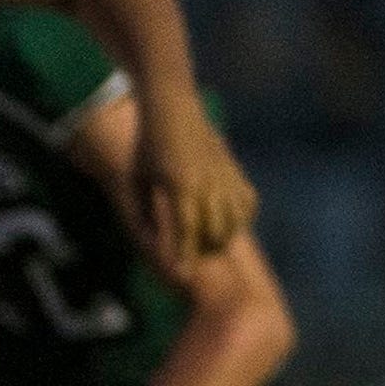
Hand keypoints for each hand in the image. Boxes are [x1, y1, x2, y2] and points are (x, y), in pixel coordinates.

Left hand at [130, 90, 256, 271]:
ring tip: (214, 248)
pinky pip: (246, 200)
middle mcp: (206, 181)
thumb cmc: (146, 144)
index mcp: (180, 185)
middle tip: (199, 264)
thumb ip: (141, 210)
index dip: (185, 255)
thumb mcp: (138, 177)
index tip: (182, 277)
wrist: (172, 108)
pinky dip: (241, 217)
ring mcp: (223, 174)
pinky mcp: (233, 168)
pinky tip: (231, 226)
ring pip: (235, 217)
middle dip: (208, 250)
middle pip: (216, 229)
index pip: (186, 229)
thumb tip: (145, 240)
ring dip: (226, 236)